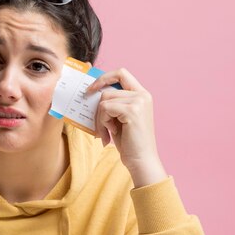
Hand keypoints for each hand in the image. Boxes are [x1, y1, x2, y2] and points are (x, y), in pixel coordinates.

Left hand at [86, 68, 166, 186]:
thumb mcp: (120, 118)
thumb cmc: (130, 142)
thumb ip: (113, 103)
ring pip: (104, 100)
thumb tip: (91, 91)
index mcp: (142, 94)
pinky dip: (103, 122)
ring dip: (100, 119)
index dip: (104, 78)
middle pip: (107, 91)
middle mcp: (143, 95)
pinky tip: (111, 133)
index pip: (121, 73)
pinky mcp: (133, 111)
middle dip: (98, 109)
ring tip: (107, 132)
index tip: (91, 89)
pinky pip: (105, 109)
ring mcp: (139, 101)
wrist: (141, 160)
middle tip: (98, 123)